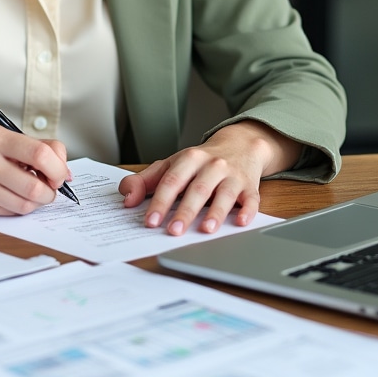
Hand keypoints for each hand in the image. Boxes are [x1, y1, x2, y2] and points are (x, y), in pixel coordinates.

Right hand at [0, 126, 69, 215]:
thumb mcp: (3, 135)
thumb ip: (37, 147)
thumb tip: (66, 171)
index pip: (40, 155)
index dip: (58, 168)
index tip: (61, 174)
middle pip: (35, 187)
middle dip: (51, 192)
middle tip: (50, 187)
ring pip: (25, 205)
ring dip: (37, 202)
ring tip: (32, 191)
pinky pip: (10, 213)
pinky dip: (20, 207)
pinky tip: (14, 196)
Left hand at [118, 121, 300, 235]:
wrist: (240, 144)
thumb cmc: (201, 161)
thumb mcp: (172, 164)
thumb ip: (146, 180)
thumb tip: (126, 198)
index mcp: (189, 159)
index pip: (172, 181)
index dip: (160, 201)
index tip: (150, 221)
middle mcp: (211, 165)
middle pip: (197, 189)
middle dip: (185, 211)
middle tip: (173, 231)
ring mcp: (232, 175)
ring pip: (224, 194)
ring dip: (216, 212)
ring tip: (205, 230)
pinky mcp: (250, 186)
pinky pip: (251, 199)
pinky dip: (247, 211)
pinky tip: (240, 223)